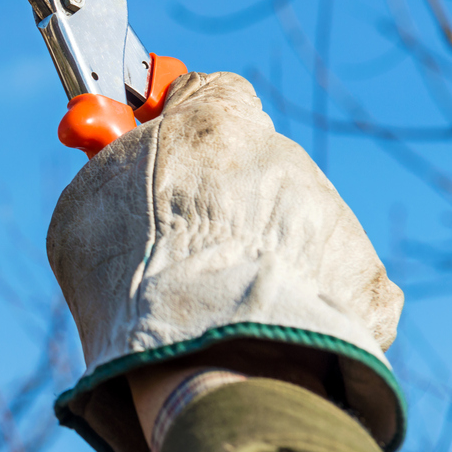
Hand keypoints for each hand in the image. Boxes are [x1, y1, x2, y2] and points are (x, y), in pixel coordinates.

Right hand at [45, 72, 403, 451]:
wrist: (205, 361)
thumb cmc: (130, 276)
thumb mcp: (87, 204)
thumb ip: (111, 169)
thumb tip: (112, 162)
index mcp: (215, 121)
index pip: (209, 90)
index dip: (180, 118)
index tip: (158, 138)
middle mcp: (282, 154)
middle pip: (249, 162)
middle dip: (220, 192)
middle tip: (180, 238)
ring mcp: (330, 214)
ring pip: (286, 219)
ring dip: (257, 247)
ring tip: (212, 296)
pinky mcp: (365, 276)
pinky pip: (327, 276)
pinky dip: (298, 296)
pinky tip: (259, 323)